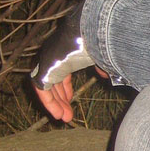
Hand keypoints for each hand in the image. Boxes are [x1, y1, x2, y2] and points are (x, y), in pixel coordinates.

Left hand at [31, 2, 92, 121]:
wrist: (87, 32)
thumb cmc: (98, 40)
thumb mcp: (101, 55)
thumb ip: (101, 66)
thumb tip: (107, 76)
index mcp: (66, 50)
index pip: (61, 71)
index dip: (65, 87)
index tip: (71, 98)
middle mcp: (53, 54)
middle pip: (54, 81)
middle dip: (61, 98)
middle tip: (68, 114)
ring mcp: (46, 61)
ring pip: (47, 87)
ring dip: (56, 103)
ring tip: (64, 118)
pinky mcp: (43, 68)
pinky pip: (42, 89)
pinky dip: (49, 102)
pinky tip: (57, 113)